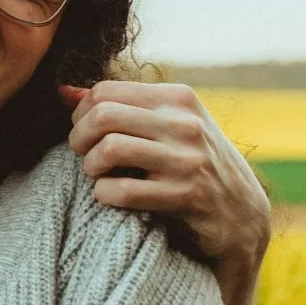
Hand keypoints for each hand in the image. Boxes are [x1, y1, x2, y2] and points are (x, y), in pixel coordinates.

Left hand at [59, 81, 270, 268]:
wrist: (242, 214)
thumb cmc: (193, 165)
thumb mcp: (167, 127)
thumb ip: (120, 108)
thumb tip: (63, 92)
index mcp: (178, 98)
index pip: (105, 90)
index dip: (81, 113)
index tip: (85, 134)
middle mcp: (184, 123)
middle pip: (102, 115)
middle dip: (78, 138)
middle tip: (83, 155)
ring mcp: (187, 159)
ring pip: (110, 149)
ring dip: (91, 167)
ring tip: (98, 176)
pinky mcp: (185, 195)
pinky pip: (122, 191)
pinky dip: (104, 194)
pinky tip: (110, 196)